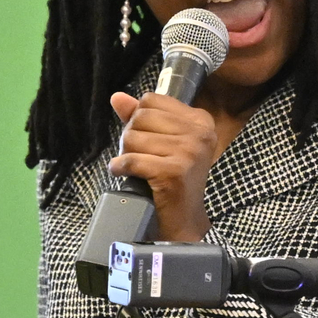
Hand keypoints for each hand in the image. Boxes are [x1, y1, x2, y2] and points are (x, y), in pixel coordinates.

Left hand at [108, 90, 220, 242]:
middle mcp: (199, 133)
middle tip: (137, 155)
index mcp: (200, 120)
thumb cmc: (172, 180)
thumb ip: (141, 117)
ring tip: (136, 168)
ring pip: (133, 137)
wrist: (184, 220)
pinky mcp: (174, 172)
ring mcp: (189, 152)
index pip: (151, 100)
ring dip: (126, 154)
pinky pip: (132, 160)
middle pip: (141, 116)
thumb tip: (117, 97)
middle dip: (130, 137)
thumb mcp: (162, 142)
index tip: (146, 140)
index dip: (138, 119)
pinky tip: (123, 174)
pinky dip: (120, 168)